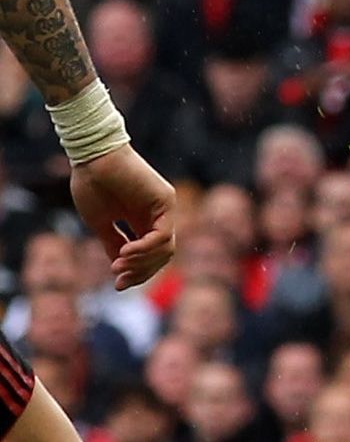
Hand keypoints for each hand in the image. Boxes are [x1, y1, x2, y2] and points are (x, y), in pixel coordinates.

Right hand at [68, 145, 175, 289]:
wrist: (91, 158)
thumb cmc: (91, 185)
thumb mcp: (101, 223)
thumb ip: (113, 244)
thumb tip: (119, 268)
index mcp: (142, 221)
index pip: (150, 255)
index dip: (136, 273)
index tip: (116, 284)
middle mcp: (157, 216)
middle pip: (161, 256)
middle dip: (141, 272)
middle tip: (118, 279)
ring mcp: (164, 208)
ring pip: (165, 249)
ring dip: (142, 262)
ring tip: (119, 263)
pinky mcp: (165, 201)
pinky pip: (162, 235)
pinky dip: (145, 249)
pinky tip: (126, 251)